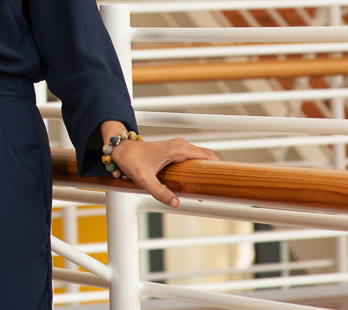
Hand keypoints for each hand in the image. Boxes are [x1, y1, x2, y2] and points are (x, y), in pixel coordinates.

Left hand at [102, 123, 218, 208]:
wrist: (121, 149)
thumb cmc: (131, 159)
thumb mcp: (144, 179)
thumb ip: (159, 192)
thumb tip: (176, 203)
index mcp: (177, 149)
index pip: (207, 155)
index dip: (219, 166)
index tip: (227, 179)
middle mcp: (180, 145)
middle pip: (207, 157)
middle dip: (216, 171)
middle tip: (220, 189)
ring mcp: (178, 147)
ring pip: (201, 157)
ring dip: (207, 170)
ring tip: (210, 188)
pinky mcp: (175, 151)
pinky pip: (193, 158)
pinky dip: (199, 167)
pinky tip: (198, 182)